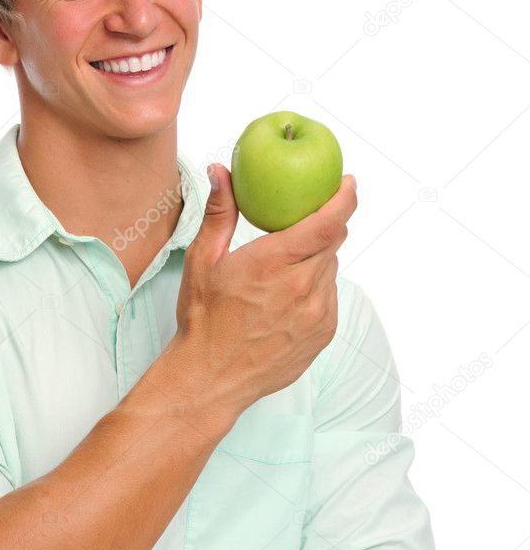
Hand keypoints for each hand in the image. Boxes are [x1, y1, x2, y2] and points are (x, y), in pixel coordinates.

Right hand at [172, 166, 356, 419]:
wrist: (211, 378)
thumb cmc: (203, 318)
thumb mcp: (203, 260)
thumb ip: (220, 212)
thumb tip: (221, 171)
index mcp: (274, 263)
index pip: (328, 221)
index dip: (344, 198)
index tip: (347, 183)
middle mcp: (303, 288)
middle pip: (332, 241)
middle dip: (322, 225)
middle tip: (304, 219)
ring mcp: (318, 313)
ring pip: (330, 269)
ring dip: (315, 259)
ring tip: (283, 268)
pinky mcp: (324, 333)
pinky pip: (329, 296)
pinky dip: (314, 287)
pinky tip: (286, 297)